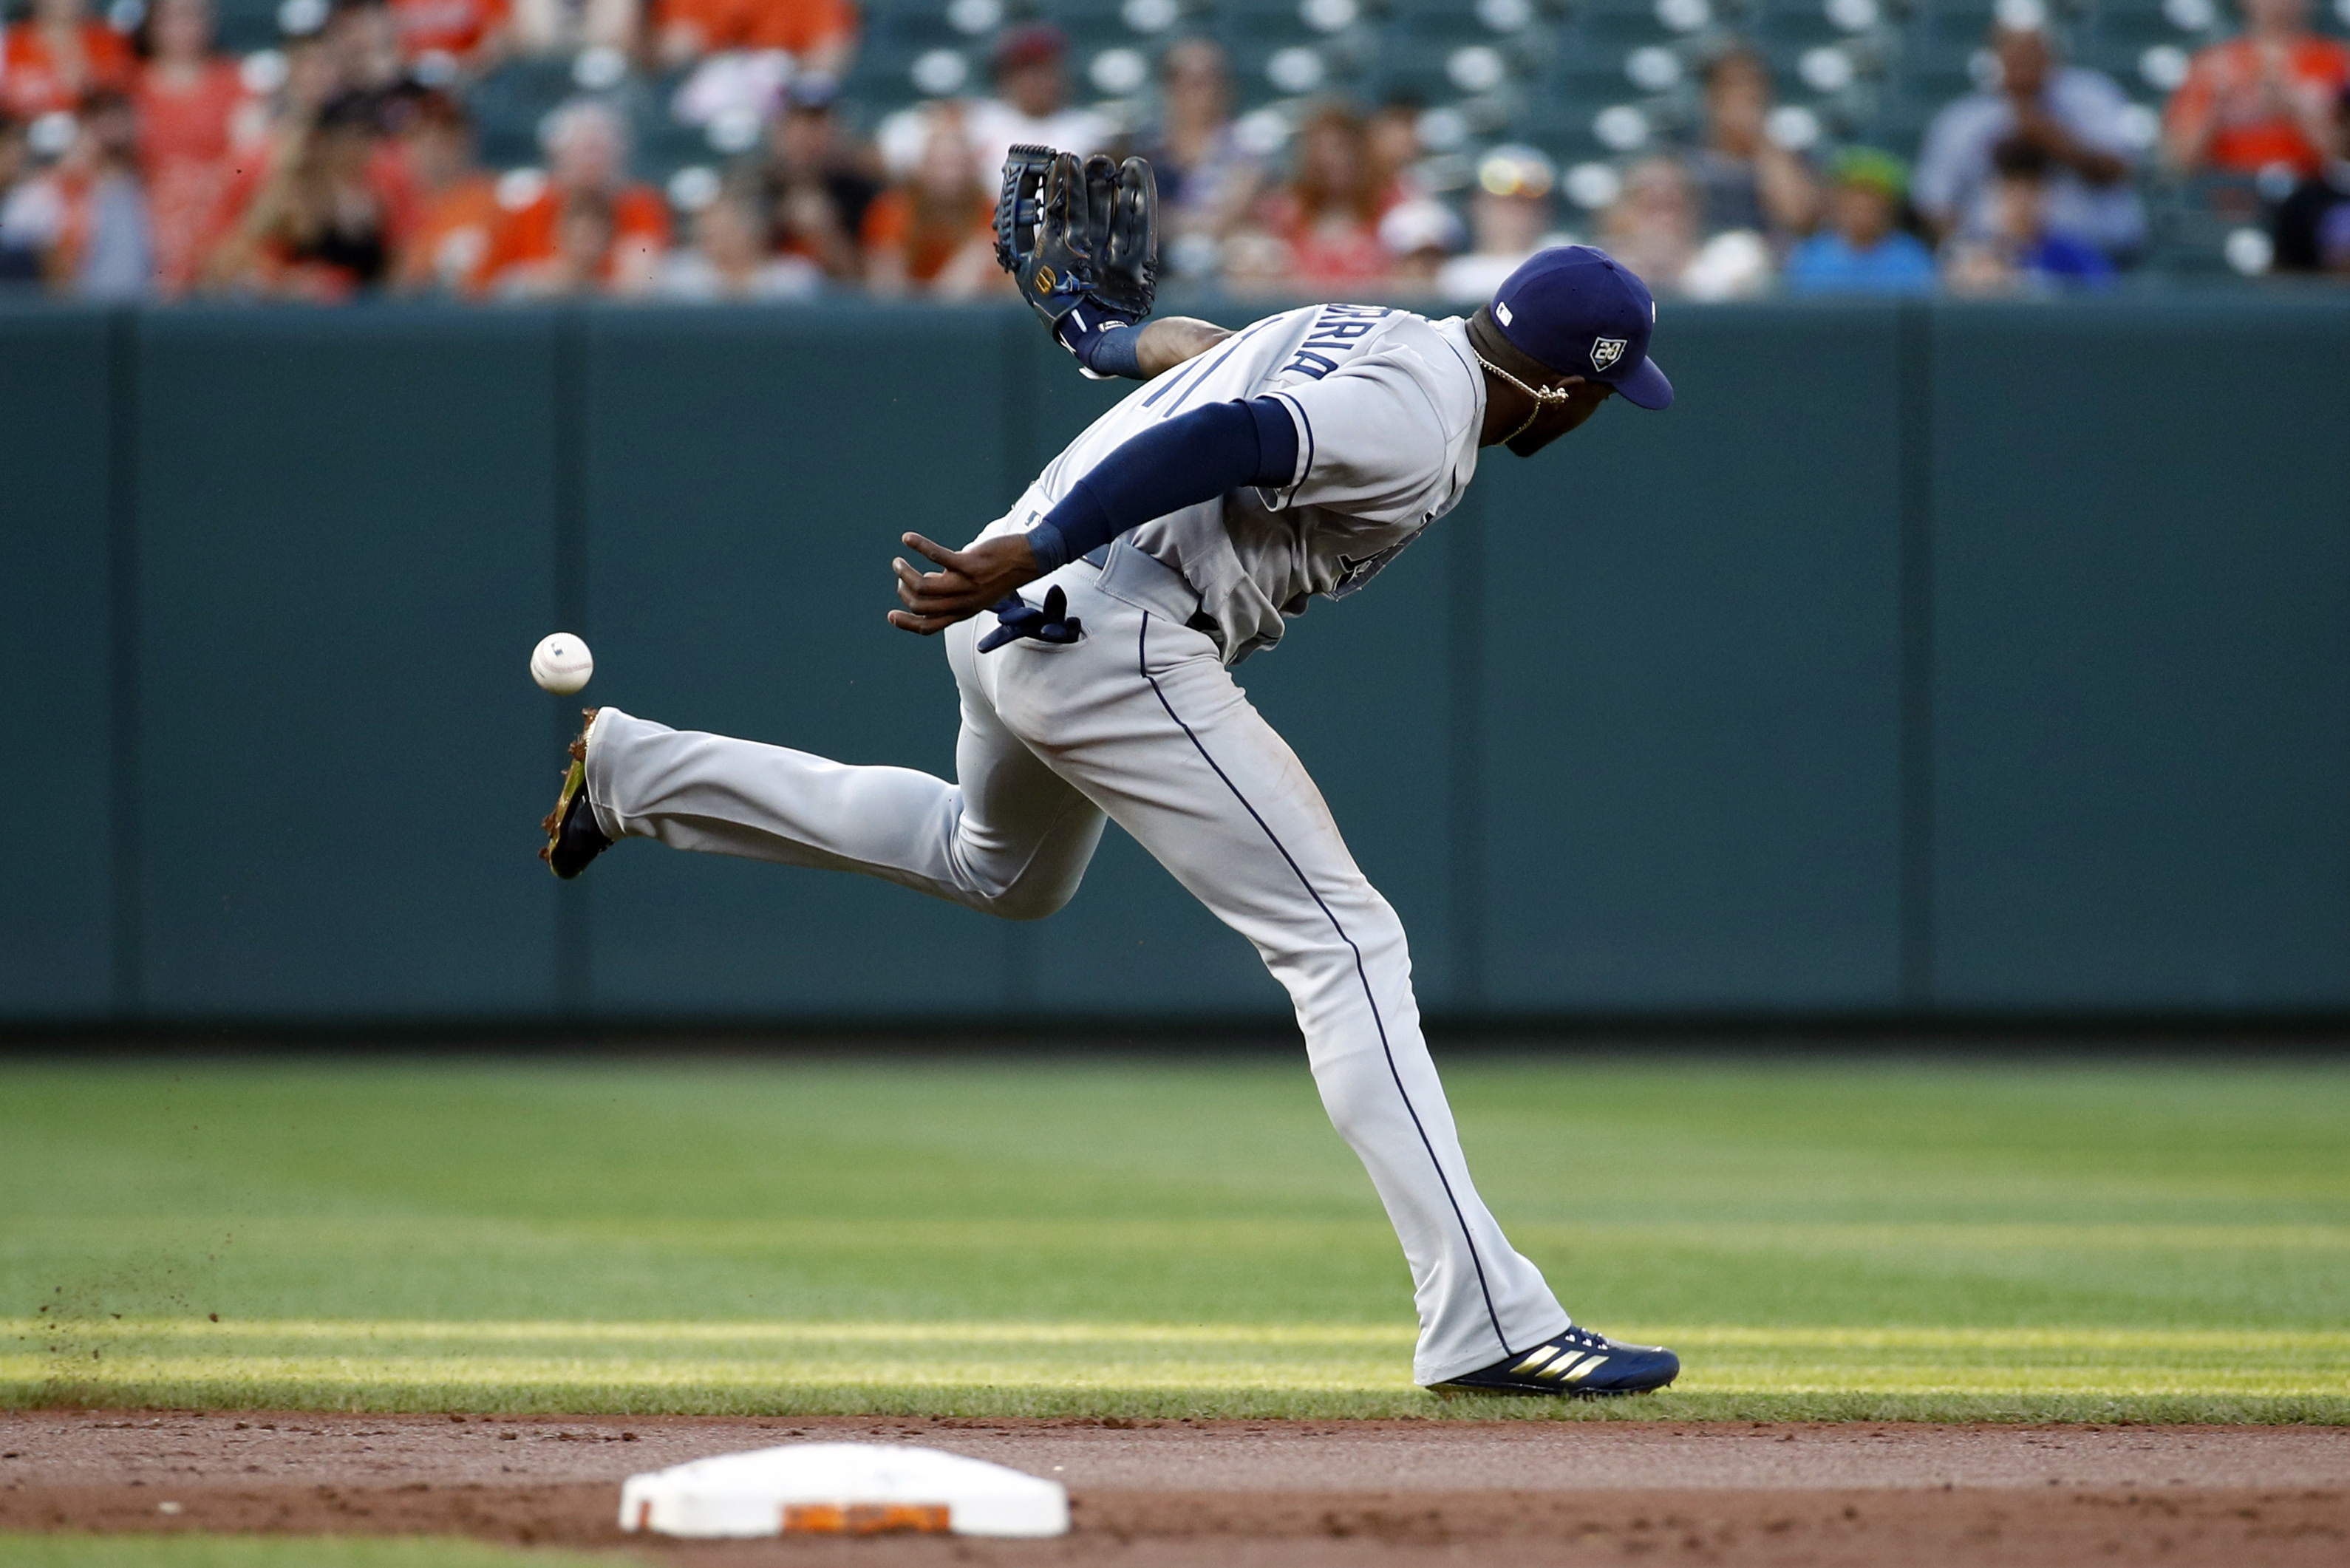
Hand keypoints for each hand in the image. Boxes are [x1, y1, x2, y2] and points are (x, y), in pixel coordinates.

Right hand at [888, 532, 1040, 634]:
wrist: (1029, 561)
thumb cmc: (1001, 573)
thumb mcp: (976, 591)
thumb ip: (951, 590)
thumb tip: (928, 581)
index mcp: (963, 612)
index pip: (929, 627)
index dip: (907, 624)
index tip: (891, 616)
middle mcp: (963, 602)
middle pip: (920, 605)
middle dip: (903, 590)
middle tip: (901, 572)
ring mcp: (966, 584)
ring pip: (923, 586)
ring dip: (905, 572)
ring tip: (899, 560)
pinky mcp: (970, 564)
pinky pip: (937, 557)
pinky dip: (919, 547)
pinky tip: (907, 539)